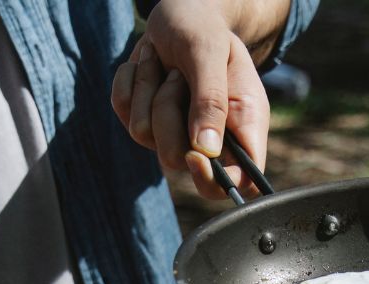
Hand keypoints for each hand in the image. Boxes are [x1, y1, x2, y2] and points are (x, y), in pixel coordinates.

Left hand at [111, 0, 269, 200]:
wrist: (177, 12)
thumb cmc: (202, 26)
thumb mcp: (209, 51)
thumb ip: (211, 99)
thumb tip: (207, 151)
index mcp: (244, 123)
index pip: (240, 181)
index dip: (216, 179)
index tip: (195, 155)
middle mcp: (210, 136)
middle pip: (178, 161)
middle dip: (168, 115)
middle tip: (178, 77)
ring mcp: (174, 132)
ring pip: (146, 137)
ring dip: (149, 90)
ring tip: (167, 64)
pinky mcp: (146, 121)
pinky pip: (124, 115)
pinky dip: (131, 82)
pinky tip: (149, 64)